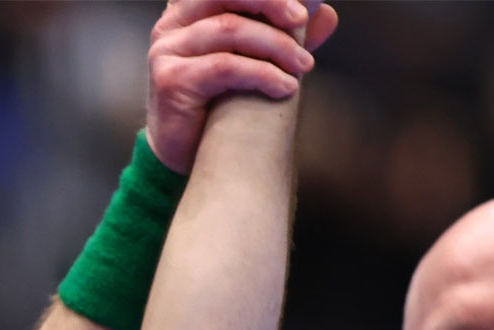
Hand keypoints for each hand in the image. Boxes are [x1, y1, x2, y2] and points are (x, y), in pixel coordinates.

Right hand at [146, 0, 338, 173]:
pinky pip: (225, 66)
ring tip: (303, 65)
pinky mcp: (171, 80)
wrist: (187, 151)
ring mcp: (167, 51)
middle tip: (301, 20)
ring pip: (230, 30)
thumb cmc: (217, 102)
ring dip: (276, 46)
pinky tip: (284, 87)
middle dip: (271, 3)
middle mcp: (173, 24)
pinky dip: (262, 74)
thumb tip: (326, 15)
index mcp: (191, 10)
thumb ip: (284, 36)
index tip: (302, 5)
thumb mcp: (256, 60)